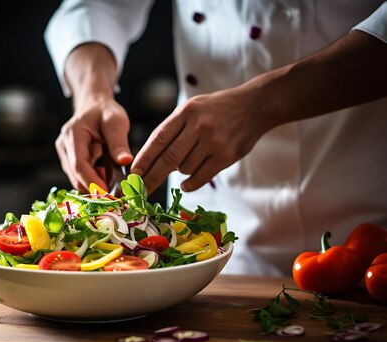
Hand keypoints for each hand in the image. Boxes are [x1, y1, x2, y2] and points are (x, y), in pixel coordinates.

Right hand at [56, 96, 132, 191]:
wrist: (93, 106)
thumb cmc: (105, 111)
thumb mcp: (116, 122)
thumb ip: (119, 142)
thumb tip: (125, 161)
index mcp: (73, 135)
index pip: (79, 165)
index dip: (92, 182)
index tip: (108, 194)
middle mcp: (64, 146)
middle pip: (75, 176)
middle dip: (94, 188)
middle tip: (116, 193)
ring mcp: (65, 154)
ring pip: (76, 179)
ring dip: (94, 185)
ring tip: (113, 182)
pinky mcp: (69, 160)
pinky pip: (79, 176)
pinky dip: (93, 181)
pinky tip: (106, 176)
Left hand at [131, 86, 267, 192]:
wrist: (254, 105)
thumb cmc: (216, 109)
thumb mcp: (192, 109)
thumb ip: (173, 131)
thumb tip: (153, 161)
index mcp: (186, 112)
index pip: (158, 139)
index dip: (143, 159)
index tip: (132, 174)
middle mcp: (198, 126)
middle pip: (168, 158)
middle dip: (151, 177)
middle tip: (140, 191)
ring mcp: (213, 141)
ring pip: (184, 169)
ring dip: (179, 172)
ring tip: (189, 161)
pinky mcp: (226, 155)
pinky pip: (200, 177)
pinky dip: (190, 184)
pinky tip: (187, 184)